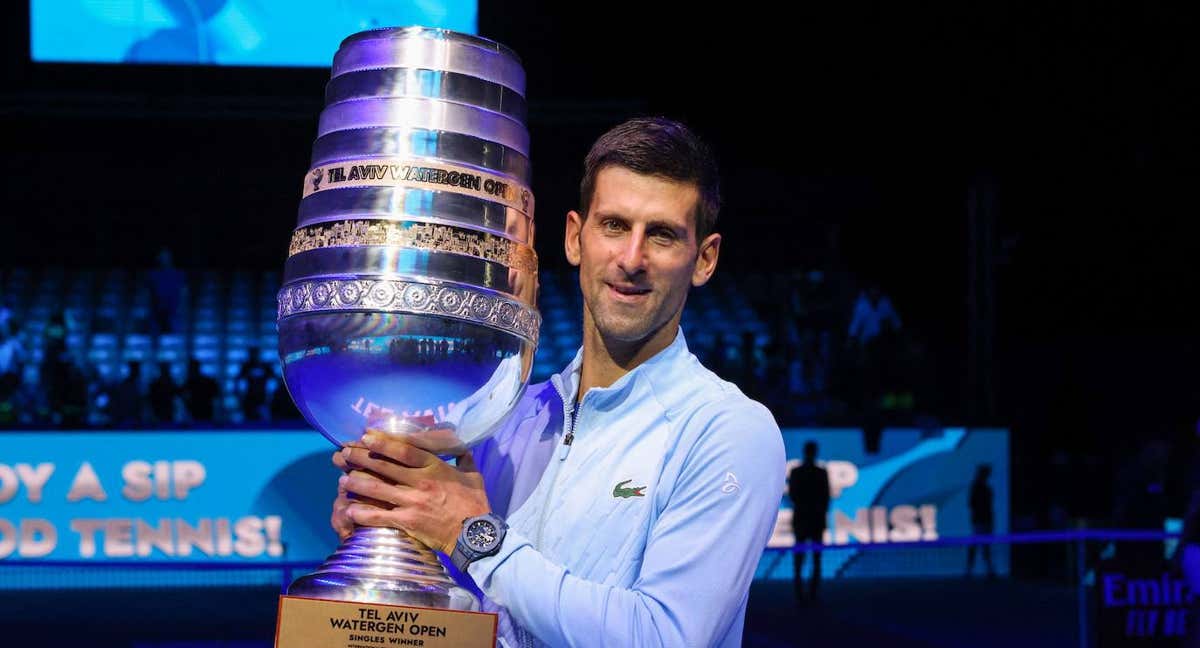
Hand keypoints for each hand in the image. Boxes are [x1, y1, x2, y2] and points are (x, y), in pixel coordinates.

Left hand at [335, 430, 489, 554]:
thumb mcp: (472, 473)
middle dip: (362, 458)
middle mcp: (420, 482)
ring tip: (343, 479)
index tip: (366, 436)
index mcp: (435, 467)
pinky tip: (349, 509)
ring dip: (357, 483)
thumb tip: (455, 441)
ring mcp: (412, 503)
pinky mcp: (407, 522)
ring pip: (378, 489)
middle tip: (345, 453)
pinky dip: (362, 513)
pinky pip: (380, 516)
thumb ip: (461, 455)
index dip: (382, 442)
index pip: (403, 450)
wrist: (475, 534)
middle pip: (384, 466)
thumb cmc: (474, 502)